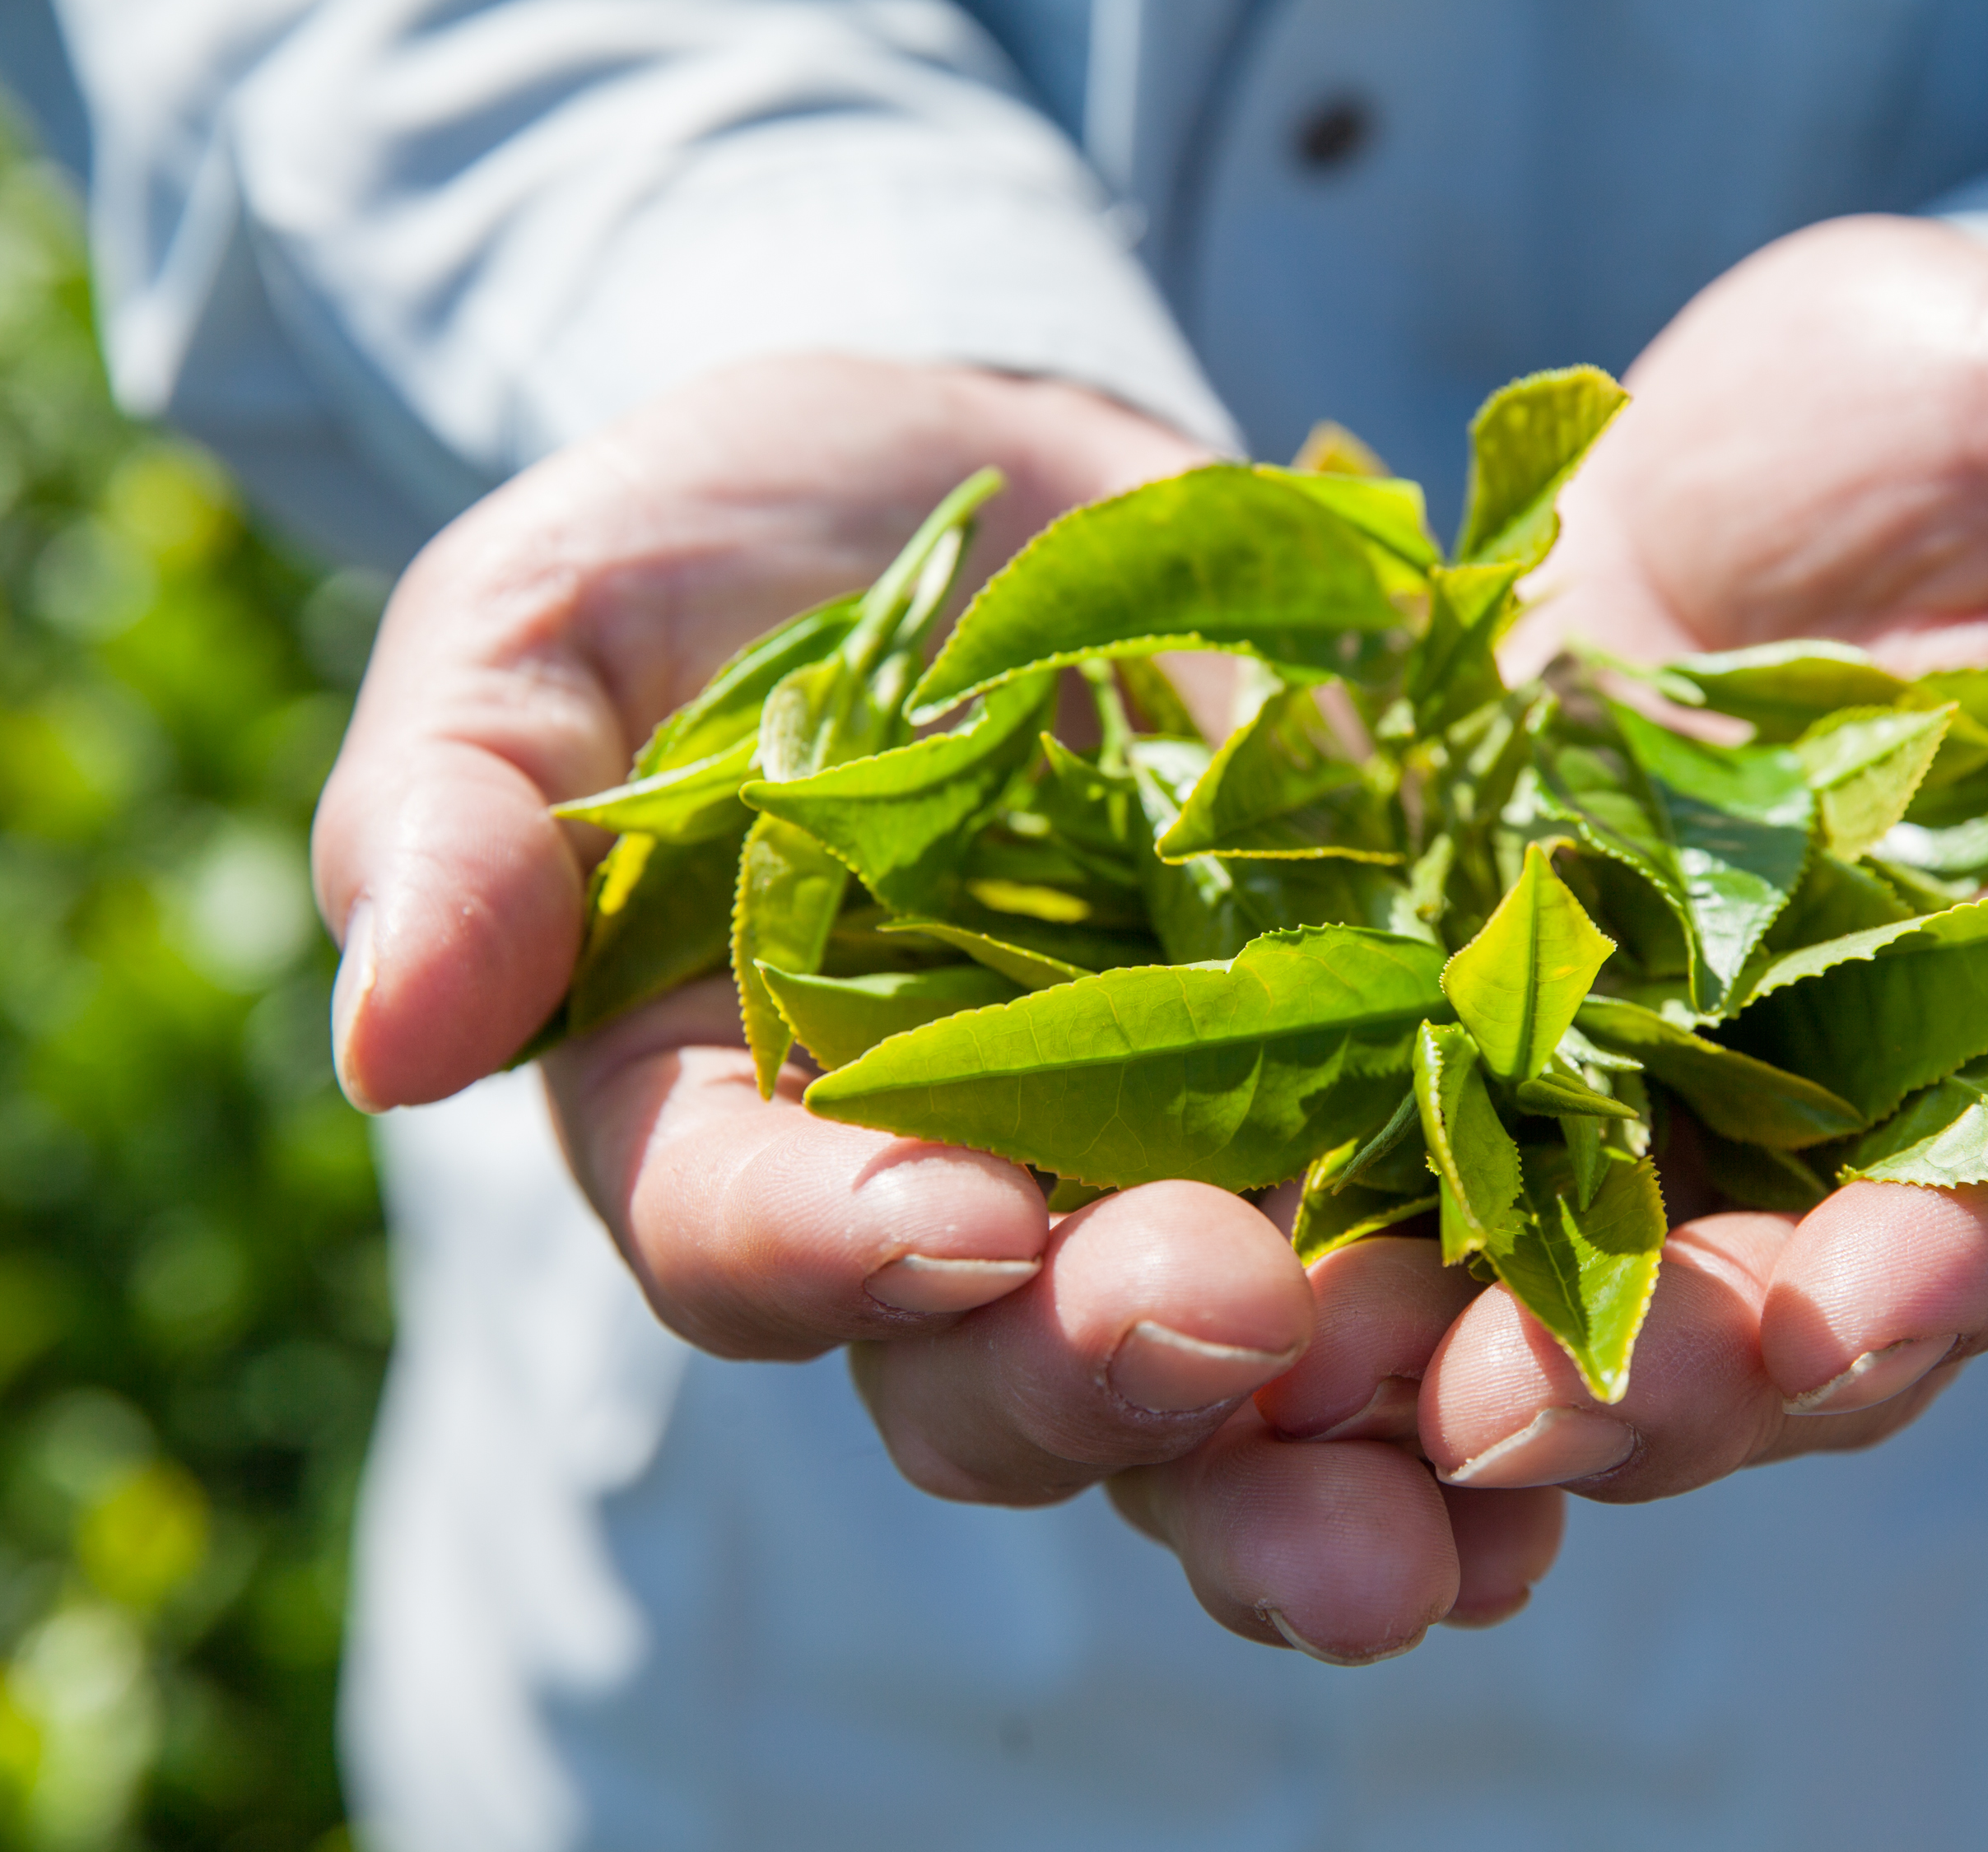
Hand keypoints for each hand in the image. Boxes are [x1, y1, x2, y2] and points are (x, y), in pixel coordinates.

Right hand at [314, 354, 1556, 1662]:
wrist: (1004, 497)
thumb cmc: (738, 546)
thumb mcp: (566, 611)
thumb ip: (469, 801)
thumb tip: (388, 1031)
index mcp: (725, 1123)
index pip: (749, 1236)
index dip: (838, 1247)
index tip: (953, 1219)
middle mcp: (945, 1221)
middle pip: (1006, 1380)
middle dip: (1122, 1376)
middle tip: (1241, 1320)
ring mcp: (1158, 1199)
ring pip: (1228, 1411)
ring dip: (1338, 1465)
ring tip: (1462, 1491)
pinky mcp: (1351, 1137)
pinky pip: (1422, 1306)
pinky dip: (1502, 1385)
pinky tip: (1599, 1424)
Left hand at [1387, 214, 1987, 1495]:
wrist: (1709, 465)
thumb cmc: (1939, 429)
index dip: (1983, 1244)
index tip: (1875, 1302)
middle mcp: (1878, 1125)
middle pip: (1807, 1302)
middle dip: (1689, 1370)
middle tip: (1541, 1409)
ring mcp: (1668, 1133)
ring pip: (1595, 1307)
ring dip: (1479, 1370)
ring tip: (1344, 1395)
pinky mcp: (1484, 1098)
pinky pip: (1416, 1224)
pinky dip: (1339, 1275)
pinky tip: (1222, 1306)